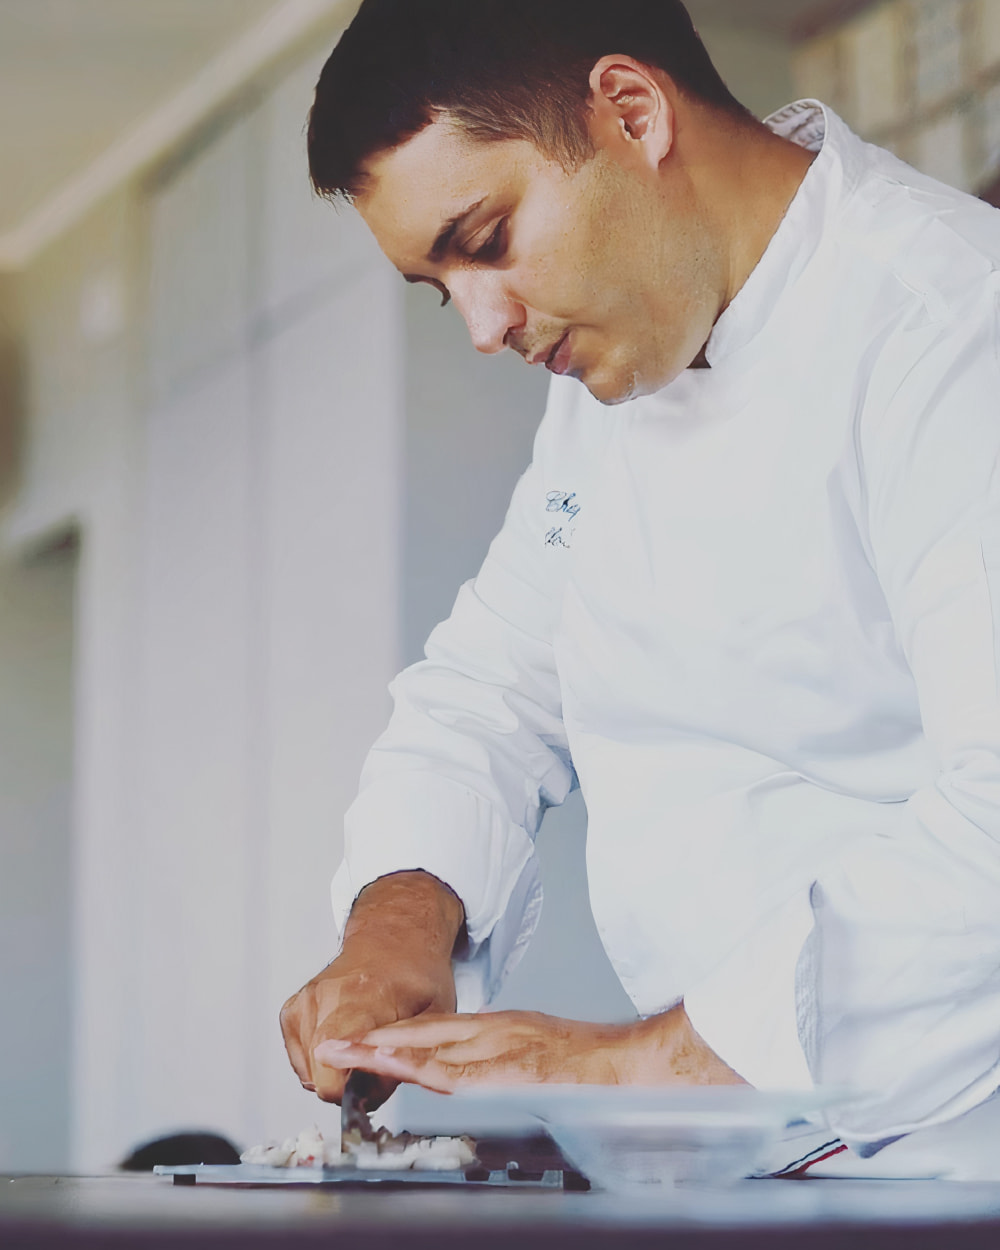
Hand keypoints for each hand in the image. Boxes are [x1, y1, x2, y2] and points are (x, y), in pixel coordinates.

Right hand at [279, 871, 463, 1105]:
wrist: (393, 940)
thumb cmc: (416, 976)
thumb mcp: (432, 1017)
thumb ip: (405, 1057)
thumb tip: (371, 1097)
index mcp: (364, 996)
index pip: (333, 1057)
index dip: (349, 1087)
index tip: (369, 1087)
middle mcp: (327, 996)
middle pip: (320, 1072)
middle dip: (345, 1085)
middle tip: (371, 1069)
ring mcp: (306, 1002)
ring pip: (307, 1070)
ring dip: (332, 1074)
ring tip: (360, 1051)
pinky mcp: (292, 1009)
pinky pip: (299, 1057)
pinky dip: (318, 1062)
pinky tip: (343, 1044)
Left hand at [313, 1010, 627, 1092]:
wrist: (642, 1065)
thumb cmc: (601, 1069)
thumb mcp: (544, 1053)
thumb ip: (508, 1064)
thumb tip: (478, 1081)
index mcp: (506, 1028)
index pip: (439, 1029)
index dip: (396, 1036)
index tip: (360, 1042)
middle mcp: (501, 1032)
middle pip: (426, 1034)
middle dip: (376, 1040)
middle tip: (333, 1045)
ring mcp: (508, 1050)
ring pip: (436, 1049)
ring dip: (387, 1052)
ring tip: (346, 1054)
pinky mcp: (519, 1072)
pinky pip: (465, 1073)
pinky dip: (427, 1069)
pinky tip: (400, 1072)